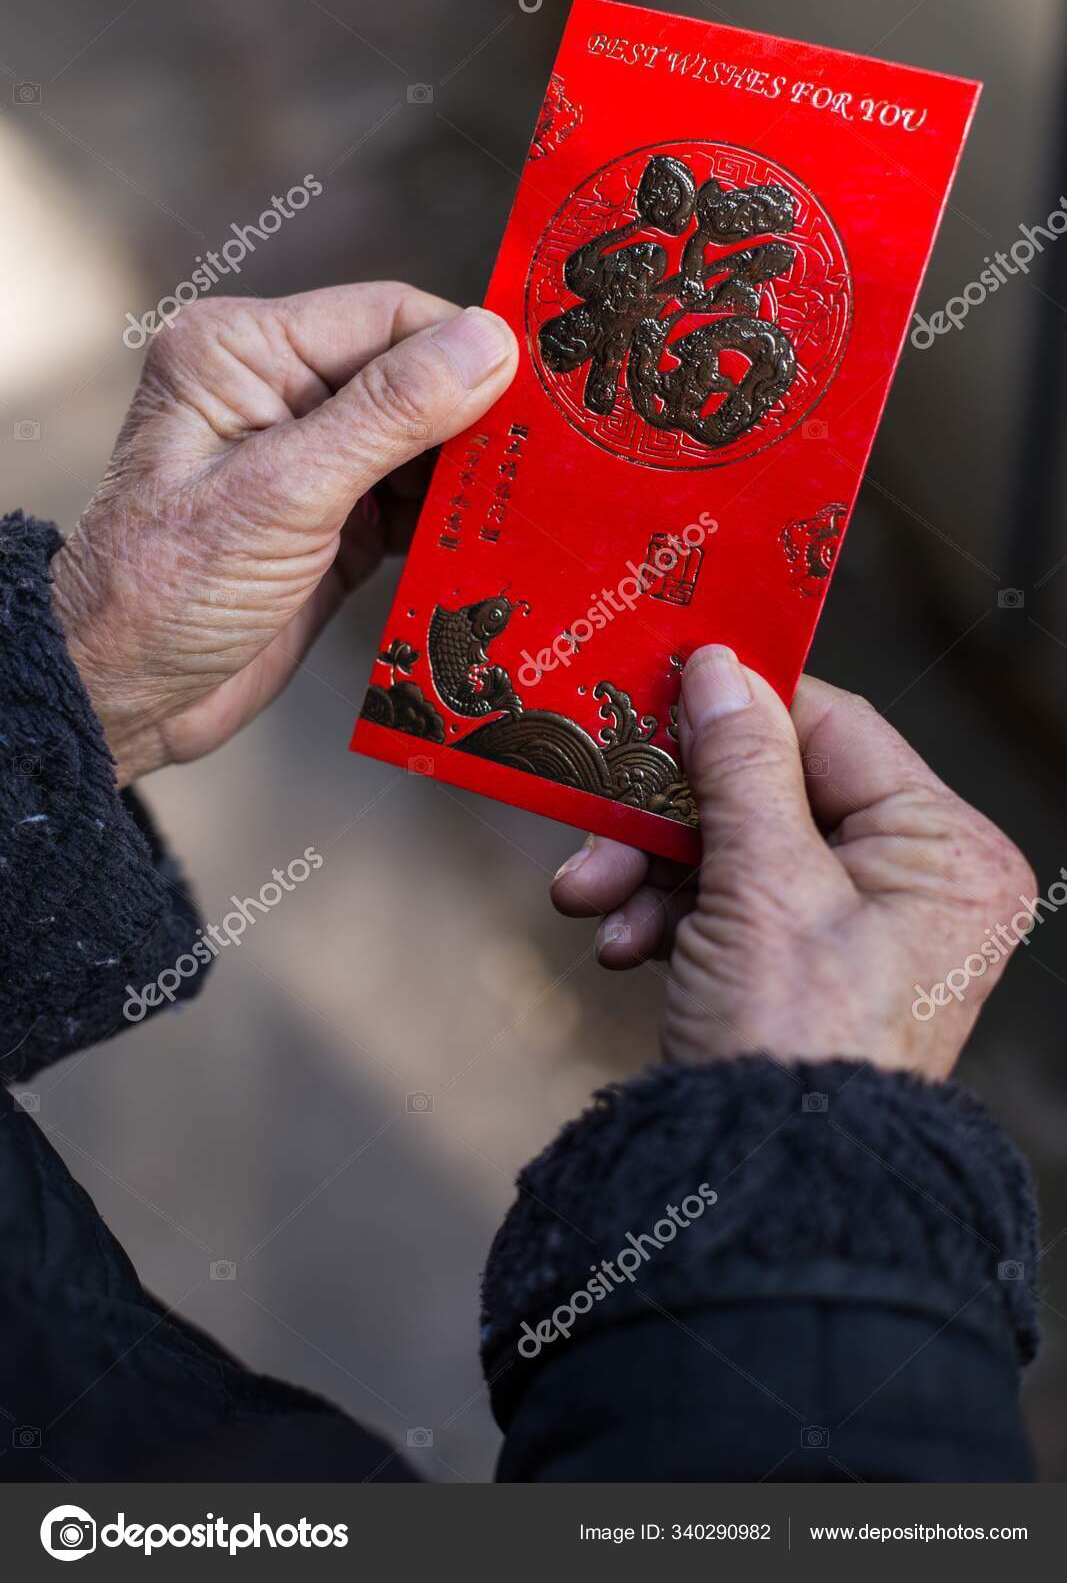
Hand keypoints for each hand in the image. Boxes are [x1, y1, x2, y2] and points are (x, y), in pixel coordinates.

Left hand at [51, 285, 516, 785]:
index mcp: (244, 352)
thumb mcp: (284, 493)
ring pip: (422, 445)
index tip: (540, 392)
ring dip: (470, 477)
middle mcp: (277, 394)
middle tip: (551, 455)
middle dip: (478, 419)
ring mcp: (309, 464)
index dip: (466, 349)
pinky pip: (412, 506)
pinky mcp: (332, 527)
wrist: (126, 700)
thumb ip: (389, 414)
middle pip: (413, 378)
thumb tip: (488, 341)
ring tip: (532, 502)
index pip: (387, 318)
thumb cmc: (165, 589)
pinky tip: (490, 541)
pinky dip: (450, 524)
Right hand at [551, 646, 1035, 1078]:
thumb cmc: (795, 1047)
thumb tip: (719, 667)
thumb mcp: (764, 889)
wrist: (768, 1200)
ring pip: (736, 848)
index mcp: (946, 851)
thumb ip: (741, 767)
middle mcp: (917, 882)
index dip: (737, 708)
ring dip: (652, 870)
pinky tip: (619, 945)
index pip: (833, 727)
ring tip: (588, 899)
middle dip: (671, 814)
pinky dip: (667, 916)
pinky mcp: (803, 965)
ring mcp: (859, 927)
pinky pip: (730, 905)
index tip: (654, 689)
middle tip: (598, 823)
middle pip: (771, 790)